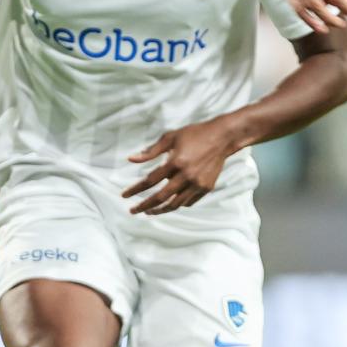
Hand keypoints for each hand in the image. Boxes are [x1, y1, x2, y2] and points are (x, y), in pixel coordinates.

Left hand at [123, 119, 239, 214]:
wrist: (222, 137)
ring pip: (175, 204)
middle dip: (145, 206)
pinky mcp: (206, 187)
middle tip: (133, 210)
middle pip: (161, 197)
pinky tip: (170, 203)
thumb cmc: (194, 134)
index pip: (150, 181)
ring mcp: (198, 183)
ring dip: (160, 210)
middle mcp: (186, 176)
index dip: (135, 189)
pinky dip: (177, 204)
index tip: (124, 195)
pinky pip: (188, 201)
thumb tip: (131, 159)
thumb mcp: (170, 137)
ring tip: (150, 211)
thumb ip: (151, 151)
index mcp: (176, 162)